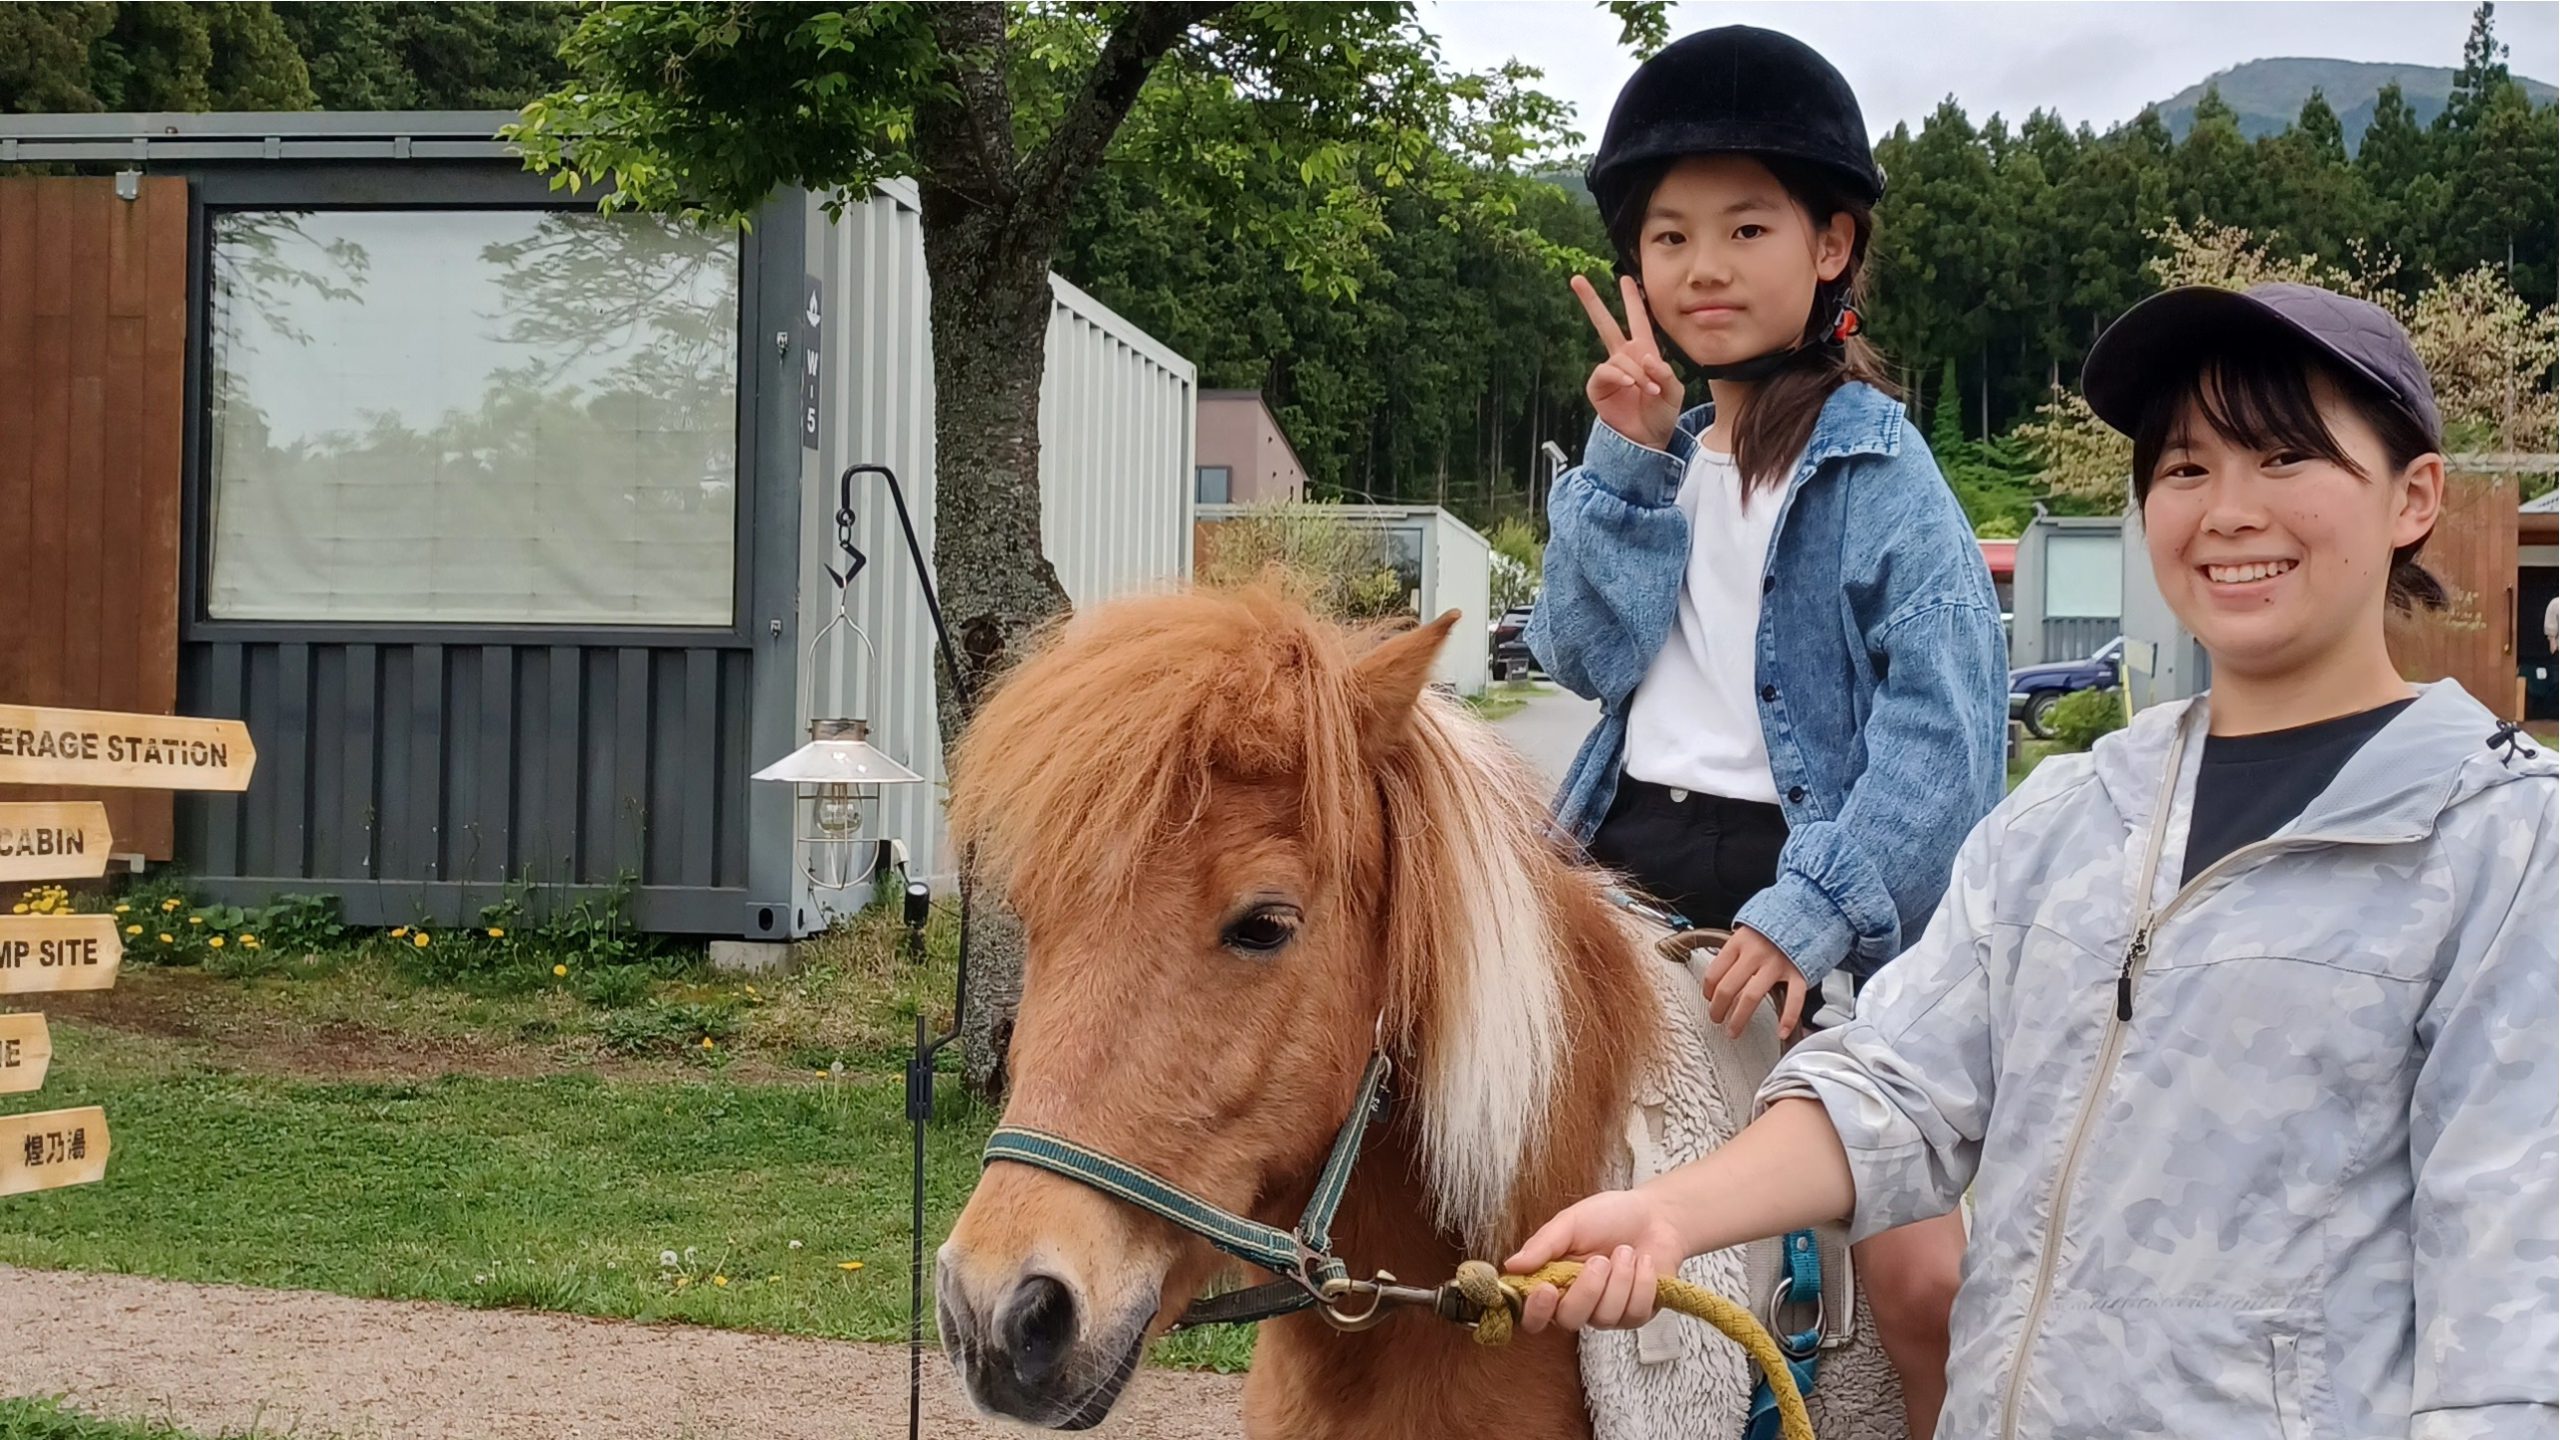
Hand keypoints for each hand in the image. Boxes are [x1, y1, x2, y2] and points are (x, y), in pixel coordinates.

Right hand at [1506, 1188, 1689, 1333]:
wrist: (1655, 1214)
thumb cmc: (1609, 1216)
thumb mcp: (1570, 1223)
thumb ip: (1542, 1245)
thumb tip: (1511, 1265)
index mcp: (1553, 1282)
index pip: (1533, 1315)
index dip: (1536, 1311)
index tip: (1547, 1289)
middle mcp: (1577, 1303)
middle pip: (1569, 1320)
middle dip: (1587, 1290)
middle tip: (1600, 1260)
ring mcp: (1607, 1313)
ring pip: (1604, 1317)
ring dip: (1620, 1279)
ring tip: (1626, 1251)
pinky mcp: (1636, 1315)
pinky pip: (1634, 1313)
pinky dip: (1642, 1283)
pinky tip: (1643, 1262)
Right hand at [1572, 273, 1681, 451]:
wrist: (1646, 439)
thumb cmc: (1662, 414)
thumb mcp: (1674, 391)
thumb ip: (1664, 372)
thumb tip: (1645, 357)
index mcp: (1643, 352)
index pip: (1638, 319)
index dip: (1631, 299)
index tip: (1625, 278)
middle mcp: (1623, 357)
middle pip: (1605, 324)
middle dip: (1591, 302)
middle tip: (1576, 279)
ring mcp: (1610, 371)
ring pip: (1619, 357)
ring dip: (1636, 372)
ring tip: (1648, 388)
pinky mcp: (1598, 386)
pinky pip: (1606, 371)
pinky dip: (1620, 375)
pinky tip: (1630, 383)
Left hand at [1704, 926, 1809, 1039]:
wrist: (1806, 911)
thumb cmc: (1774, 925)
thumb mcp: (1746, 931)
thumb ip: (1733, 952)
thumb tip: (1716, 979)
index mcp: (1739, 942)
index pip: (1714, 973)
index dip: (1707, 991)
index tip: (1709, 999)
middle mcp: (1755, 954)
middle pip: (1727, 988)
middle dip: (1718, 1009)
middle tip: (1716, 1019)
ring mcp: (1777, 964)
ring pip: (1751, 997)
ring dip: (1739, 1019)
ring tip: (1734, 1030)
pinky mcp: (1798, 972)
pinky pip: (1794, 999)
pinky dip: (1788, 1017)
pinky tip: (1781, 1030)